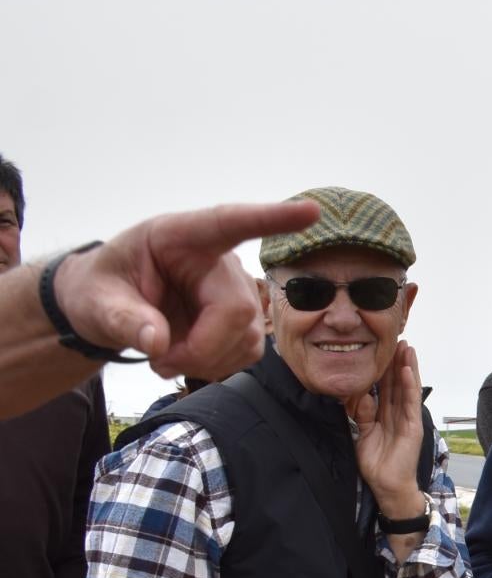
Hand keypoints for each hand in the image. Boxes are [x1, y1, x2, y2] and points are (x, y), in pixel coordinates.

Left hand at [47, 200, 316, 382]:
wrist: (111, 305)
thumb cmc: (104, 289)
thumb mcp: (95, 300)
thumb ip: (122, 319)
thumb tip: (157, 343)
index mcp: (179, 236)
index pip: (230, 223)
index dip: (271, 219)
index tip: (310, 212)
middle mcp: (219, 259)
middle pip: (237, 309)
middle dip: (201, 348)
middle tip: (158, 362)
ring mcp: (238, 290)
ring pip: (248, 336)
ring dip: (206, 361)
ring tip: (166, 356)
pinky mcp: (246, 320)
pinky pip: (248, 351)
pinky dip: (217, 365)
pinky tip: (189, 358)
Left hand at [351, 339, 427, 520]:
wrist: (388, 486)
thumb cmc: (376, 464)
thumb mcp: (361, 434)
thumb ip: (361, 414)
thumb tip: (362, 396)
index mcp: (386, 415)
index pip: (385, 387)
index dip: (385, 369)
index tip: (382, 349)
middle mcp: (399, 414)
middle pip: (397, 383)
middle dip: (398, 361)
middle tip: (398, 339)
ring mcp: (407, 419)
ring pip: (406, 388)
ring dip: (408, 367)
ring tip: (407, 348)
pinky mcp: (413, 427)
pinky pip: (409, 403)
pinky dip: (410, 386)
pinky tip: (408, 371)